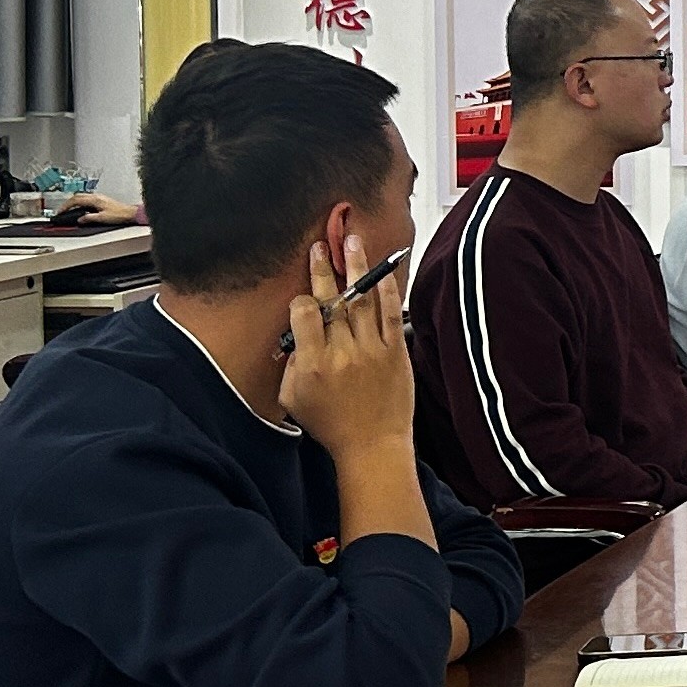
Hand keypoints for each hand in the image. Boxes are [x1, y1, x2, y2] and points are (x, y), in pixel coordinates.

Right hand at [279, 235, 413, 463]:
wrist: (373, 446)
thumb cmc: (330, 425)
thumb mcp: (293, 398)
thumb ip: (291, 364)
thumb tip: (296, 336)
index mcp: (312, 363)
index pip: (304, 314)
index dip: (302, 300)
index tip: (304, 296)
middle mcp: (341, 352)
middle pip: (332, 300)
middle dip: (323, 269)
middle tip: (320, 245)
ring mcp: (371, 350)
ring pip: (362, 299)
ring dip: (357, 267)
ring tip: (353, 240)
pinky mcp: (395, 352)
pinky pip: (391, 314)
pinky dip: (387, 290)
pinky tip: (384, 271)